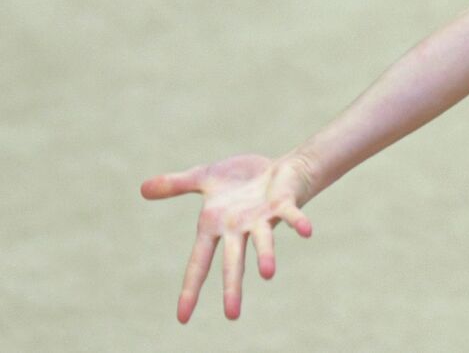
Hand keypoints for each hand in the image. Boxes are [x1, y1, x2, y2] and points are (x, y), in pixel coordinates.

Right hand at [141, 153, 315, 321]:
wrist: (280, 168)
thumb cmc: (241, 179)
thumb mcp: (202, 178)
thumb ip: (176, 185)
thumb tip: (142, 189)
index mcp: (216, 226)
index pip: (199, 262)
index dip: (191, 289)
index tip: (182, 318)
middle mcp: (239, 228)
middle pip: (233, 261)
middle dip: (232, 287)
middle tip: (232, 315)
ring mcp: (262, 218)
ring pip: (263, 241)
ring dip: (265, 255)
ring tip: (268, 274)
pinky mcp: (283, 204)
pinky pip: (291, 214)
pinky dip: (298, 222)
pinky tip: (307, 231)